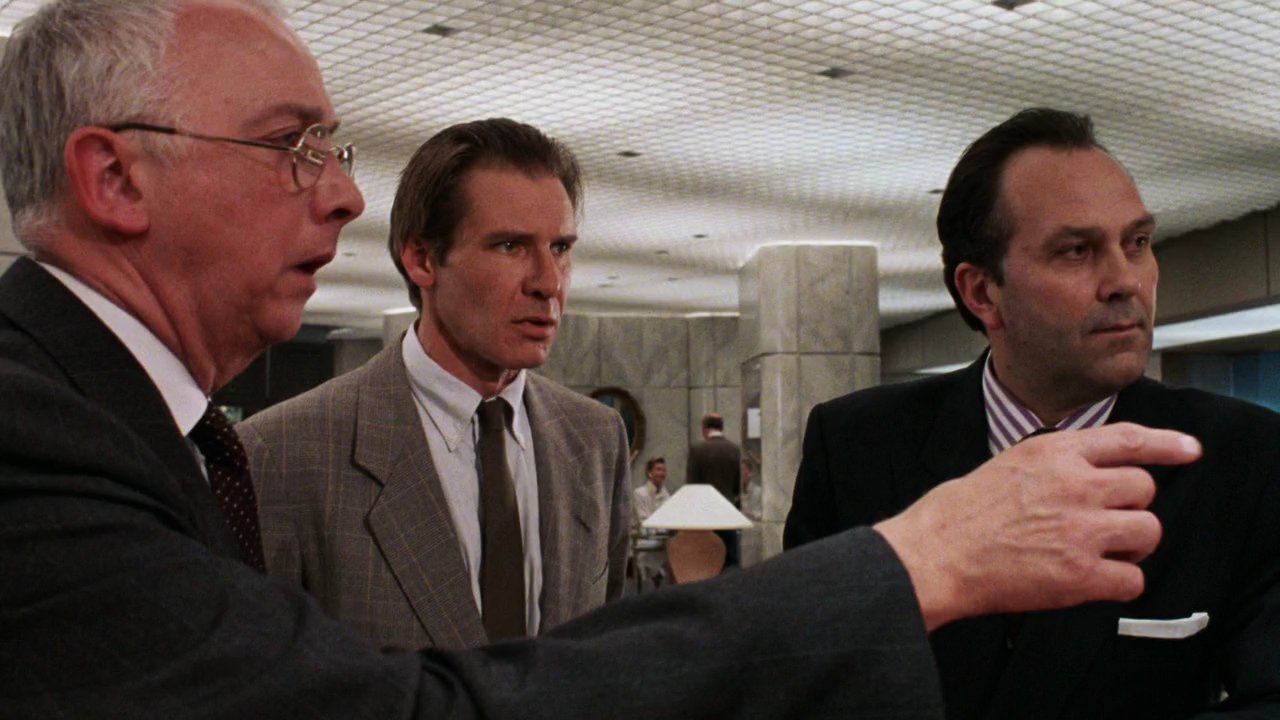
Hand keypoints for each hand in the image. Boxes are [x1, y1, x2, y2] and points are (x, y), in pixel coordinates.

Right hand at [874, 422, 1200, 631]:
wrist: (934, 555)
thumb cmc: (956, 515)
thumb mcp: (1006, 463)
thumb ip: (1052, 463)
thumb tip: (1087, 473)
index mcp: (1053, 452)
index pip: (1128, 439)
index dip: (1167, 444)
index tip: (1188, 450)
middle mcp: (1075, 484)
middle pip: (1144, 488)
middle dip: (1131, 506)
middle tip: (1106, 522)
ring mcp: (1081, 529)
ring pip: (1148, 530)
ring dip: (1132, 544)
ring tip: (1102, 551)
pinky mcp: (1081, 574)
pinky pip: (1133, 580)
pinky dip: (1119, 584)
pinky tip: (1093, 581)